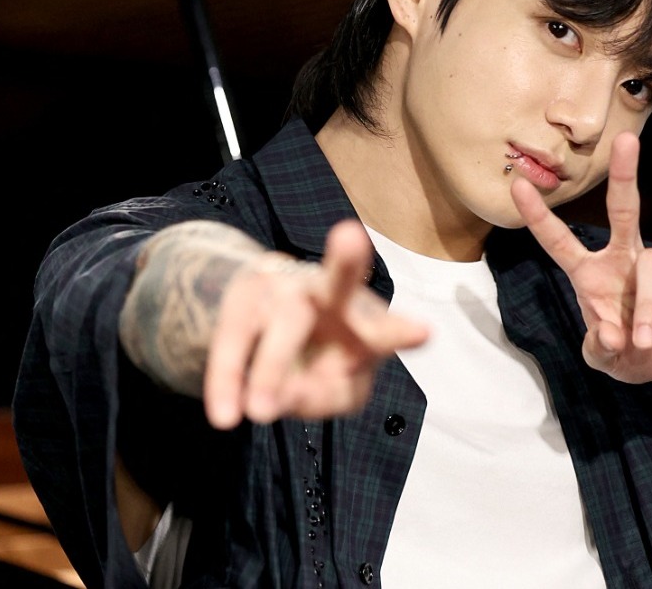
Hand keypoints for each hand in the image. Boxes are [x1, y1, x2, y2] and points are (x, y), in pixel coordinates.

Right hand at [203, 219, 428, 427]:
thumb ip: (329, 397)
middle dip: (346, 261)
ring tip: (262, 413)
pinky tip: (225, 414)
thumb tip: (281, 402)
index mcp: (364, 321)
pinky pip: (232, 345)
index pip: (384, 329)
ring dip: (272, 371)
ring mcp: (283, 293)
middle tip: (350, 237)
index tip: (425, 332)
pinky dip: (227, 382)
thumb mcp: (340, 387)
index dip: (402, 333)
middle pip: (338, 281)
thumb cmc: (324, 357)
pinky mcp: (242, 303)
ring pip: (283, 324)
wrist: (269, 317)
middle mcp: (329, 297)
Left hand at [510, 132, 651, 385]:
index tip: (518, 184)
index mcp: (591, 274)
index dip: (539, 215)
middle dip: (625, 174)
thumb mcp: (607, 360)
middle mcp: (624, 259)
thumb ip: (598, 351)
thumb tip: (608, 335)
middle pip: (623, 208)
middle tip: (627, 139)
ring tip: (645, 339)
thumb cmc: (636, 352)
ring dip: (645, 307)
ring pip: (649, 264)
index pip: (559, 240)